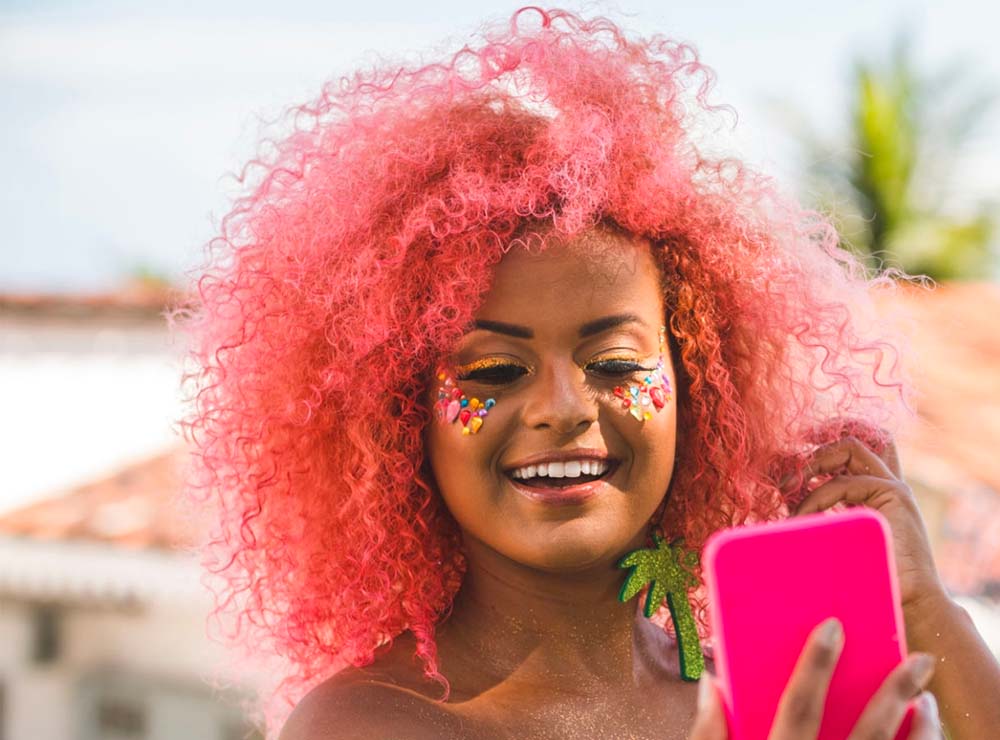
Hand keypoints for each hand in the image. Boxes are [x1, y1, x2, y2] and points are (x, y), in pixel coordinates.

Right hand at [688, 619, 943, 738]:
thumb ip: (706, 735)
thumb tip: (711, 682)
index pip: (798, 707)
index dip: (815, 664)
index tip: (834, 626)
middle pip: (867, 736)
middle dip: (896, 693)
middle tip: (919, 659)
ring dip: (921, 733)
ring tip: (926, 701)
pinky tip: (920, 739)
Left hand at [786, 436, 945, 613]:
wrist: (909, 604)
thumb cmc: (868, 580)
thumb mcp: (836, 540)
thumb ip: (818, 519)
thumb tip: (778, 511)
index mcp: (874, 493)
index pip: (854, 451)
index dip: (826, 440)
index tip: (794, 450)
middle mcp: (886, 484)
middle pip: (854, 440)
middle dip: (815, 448)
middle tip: (787, 473)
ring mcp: (893, 487)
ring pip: (851, 448)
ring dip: (813, 463)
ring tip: (787, 488)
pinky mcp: (894, 496)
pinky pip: (843, 484)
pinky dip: (817, 496)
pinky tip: (803, 517)